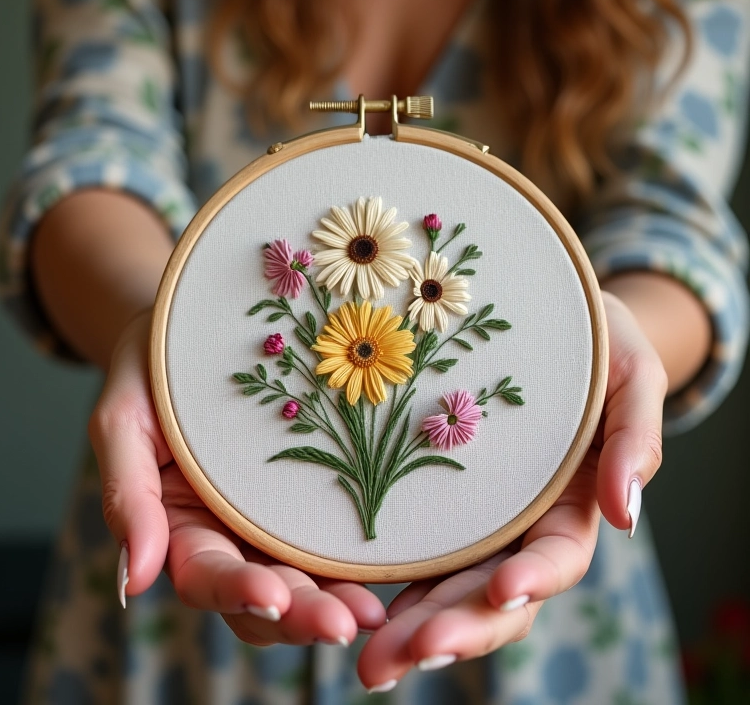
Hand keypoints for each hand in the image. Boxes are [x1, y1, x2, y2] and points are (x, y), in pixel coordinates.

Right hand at [89, 310, 385, 644]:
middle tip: (344, 623)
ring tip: (372, 612)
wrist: (198, 327)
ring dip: (335, 600)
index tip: (273, 598)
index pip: (205, 576)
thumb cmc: (151, 367)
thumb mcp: (124, 420)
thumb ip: (125, 495)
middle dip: (301, 615)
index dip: (237, 592)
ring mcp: (272, 518)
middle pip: (263, 594)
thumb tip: (135, 582)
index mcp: (178, 524)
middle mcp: (229, 533)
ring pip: (303, 578)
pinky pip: (333, 536)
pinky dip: (358, 560)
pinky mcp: (311, 494)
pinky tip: (390, 568)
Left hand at [356, 291, 667, 690]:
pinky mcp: (437, 501)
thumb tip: (625, 516)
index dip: (534, 579)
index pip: (557, 558)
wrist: (547, 325)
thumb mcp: (633, 379)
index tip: (504, 591)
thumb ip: (634, 441)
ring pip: (449, 587)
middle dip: (453, 630)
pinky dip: (390, 583)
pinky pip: (416, 549)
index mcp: (570, 505)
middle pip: (492, 595)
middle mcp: (520, 526)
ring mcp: (477, 519)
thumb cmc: (597, 346)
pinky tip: (353, 605)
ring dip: (413, 628)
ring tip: (371, 662)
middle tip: (400, 659)